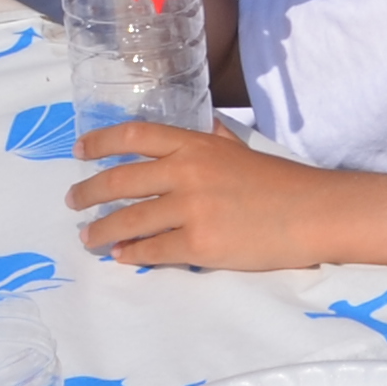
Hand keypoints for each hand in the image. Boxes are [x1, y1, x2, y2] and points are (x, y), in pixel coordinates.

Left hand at [66, 121, 334, 269]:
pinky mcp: (198, 245)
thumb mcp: (243, 149)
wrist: (313, 213)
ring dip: (102, 230)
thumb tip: (202, 128)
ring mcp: (190, 210)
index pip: (136, 136)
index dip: (102, 142)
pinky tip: (121, 257)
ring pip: (129, 220)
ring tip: (88, 237)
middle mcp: (186, 172)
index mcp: (196, 145)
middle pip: (121, 180)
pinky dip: (131, 254)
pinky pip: (152, 251)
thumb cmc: (282, 182)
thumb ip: (216, 140)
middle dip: (89, 192)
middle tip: (74, 201)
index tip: (80, 150)